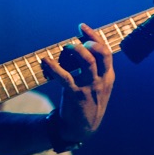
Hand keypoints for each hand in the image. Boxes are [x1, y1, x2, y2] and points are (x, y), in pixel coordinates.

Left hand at [42, 23, 114, 142]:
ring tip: (67, 46)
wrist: (83, 128)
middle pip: (100, 55)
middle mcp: (101, 80)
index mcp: (107, 76)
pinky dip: (54, 67)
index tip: (82, 26)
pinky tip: (46, 61)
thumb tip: (79, 44)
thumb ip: (95, 67)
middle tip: (77, 40)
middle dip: (90, 42)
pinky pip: (65, 78)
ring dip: (76, 51)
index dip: (94, 37)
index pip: (106, 52)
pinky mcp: (75, 95)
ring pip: (87, 63)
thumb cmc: (89, 101)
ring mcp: (89, 88)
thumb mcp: (99, 85)